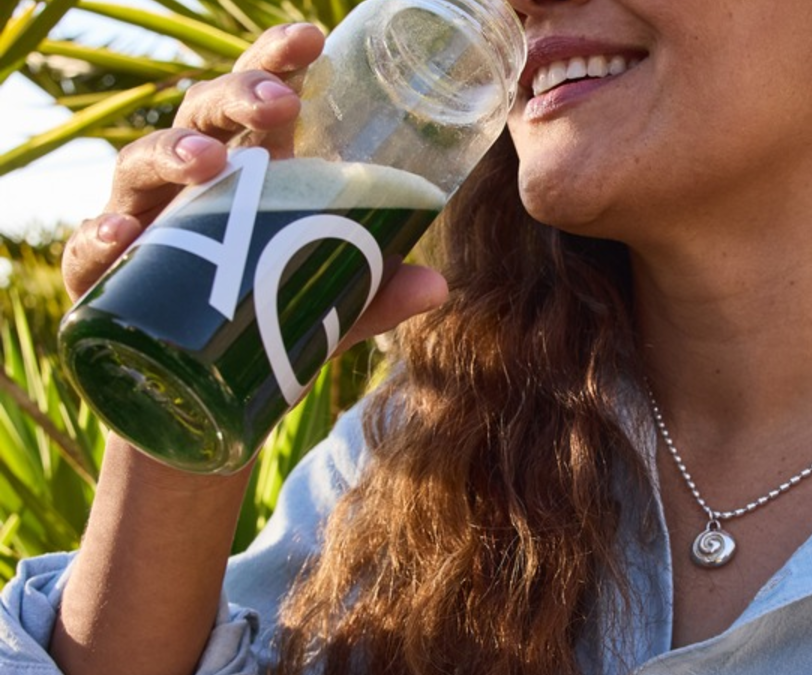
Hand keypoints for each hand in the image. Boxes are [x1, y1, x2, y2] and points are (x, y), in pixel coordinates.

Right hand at [61, 22, 447, 339]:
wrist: (198, 386)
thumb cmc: (263, 318)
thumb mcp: (327, 306)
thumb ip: (375, 292)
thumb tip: (439, 285)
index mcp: (248, 172)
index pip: (259, 99)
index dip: (278, 62)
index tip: (312, 39)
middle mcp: (190, 184)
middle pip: (201, 114)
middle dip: (236, 96)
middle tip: (276, 104)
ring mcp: (143, 223)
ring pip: (140, 164)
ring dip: (171, 151)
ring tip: (207, 161)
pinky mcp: (103, 278)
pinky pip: (92, 251)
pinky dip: (101, 237)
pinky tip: (124, 234)